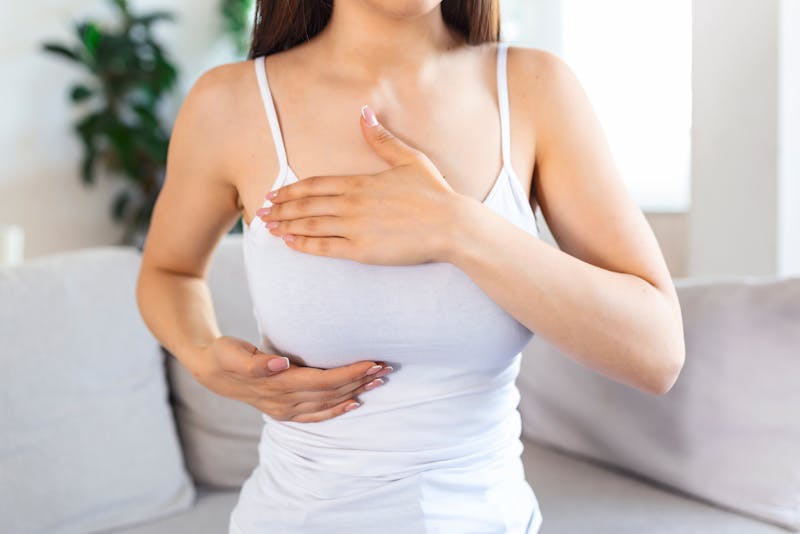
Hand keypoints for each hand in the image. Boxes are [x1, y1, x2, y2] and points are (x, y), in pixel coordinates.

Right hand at [192, 335, 393, 422]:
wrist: (210, 371)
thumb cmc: (224, 355)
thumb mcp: (232, 353)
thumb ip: (255, 362)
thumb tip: (279, 363)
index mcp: (276, 385)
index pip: (322, 381)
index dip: (348, 373)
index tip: (371, 362)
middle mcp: (284, 402)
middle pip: (331, 393)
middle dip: (360, 381)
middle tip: (386, 368)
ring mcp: (285, 410)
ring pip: (328, 403)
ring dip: (355, 392)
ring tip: (380, 381)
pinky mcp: (285, 412)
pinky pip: (317, 415)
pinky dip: (337, 410)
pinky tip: (355, 403)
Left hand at [257, 104, 462, 264]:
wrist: (450, 225)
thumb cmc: (433, 193)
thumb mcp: (409, 159)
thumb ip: (381, 139)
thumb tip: (364, 114)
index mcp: (360, 183)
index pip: (315, 185)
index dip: (292, 190)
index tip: (275, 193)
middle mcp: (351, 204)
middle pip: (306, 206)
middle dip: (280, 208)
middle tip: (261, 212)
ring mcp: (354, 228)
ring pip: (310, 226)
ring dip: (286, 225)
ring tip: (268, 227)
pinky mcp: (361, 251)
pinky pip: (325, 247)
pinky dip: (303, 244)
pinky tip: (290, 242)